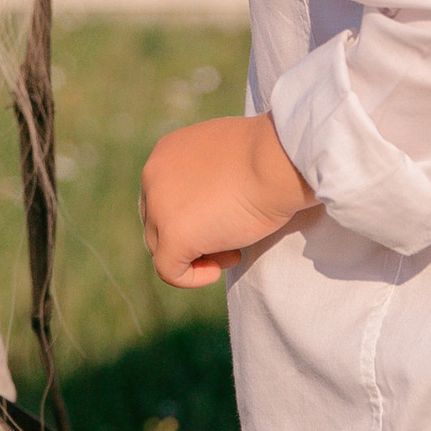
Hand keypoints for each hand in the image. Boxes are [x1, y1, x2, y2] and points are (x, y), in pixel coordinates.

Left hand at [139, 113, 313, 287]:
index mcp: (167, 153)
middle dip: (193, 234)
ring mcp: (159, 207)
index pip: (163, 194)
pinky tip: (216, 272)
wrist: (277, 161)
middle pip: (158, 220)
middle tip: (230, 238)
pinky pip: (168, 270)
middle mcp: (153, 176)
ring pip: (160, 246)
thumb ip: (208, 173)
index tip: (224, 215)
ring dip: (195, 255)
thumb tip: (211, 199)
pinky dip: (190, 277)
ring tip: (232, 253)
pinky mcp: (174, 236)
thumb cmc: (268, 155)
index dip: (190, 213)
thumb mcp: (227, 155)